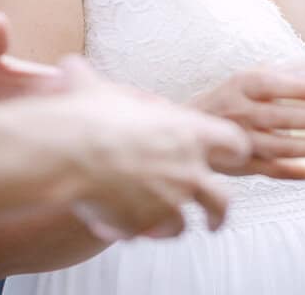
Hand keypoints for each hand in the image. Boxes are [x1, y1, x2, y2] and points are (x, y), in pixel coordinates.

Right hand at [60, 60, 251, 240]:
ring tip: (162, 227)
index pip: (233, 143)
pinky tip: (124, 227)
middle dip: (219, 213)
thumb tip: (70, 68)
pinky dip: (139, 232)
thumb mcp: (98, 89)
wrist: (71, 153)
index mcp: (189, 132)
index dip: (234, 149)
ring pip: (184, 224)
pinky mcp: (146, 225)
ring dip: (172, 224)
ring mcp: (170, 202)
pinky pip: (147, 235)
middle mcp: (188, 170)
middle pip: (222, 200)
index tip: (232, 155)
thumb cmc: (90, 116)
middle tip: (213, 219)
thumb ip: (96, 84)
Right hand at [188, 67, 304, 179]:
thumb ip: (281, 72)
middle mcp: (240, 113)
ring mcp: (243, 143)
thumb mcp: (246, 77)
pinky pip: (281, 172)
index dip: (301, 88)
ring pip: (283, 149)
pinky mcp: (247, 166)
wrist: (190, 129)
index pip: (273, 85)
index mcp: (241, 85)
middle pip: (281, 119)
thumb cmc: (228, 98)